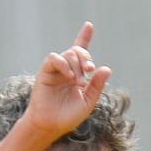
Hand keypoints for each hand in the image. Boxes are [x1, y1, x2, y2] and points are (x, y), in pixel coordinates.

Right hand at [25, 22, 112, 139]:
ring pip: (68, 54)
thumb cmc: (68, 116)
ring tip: (78, 82)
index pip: (80, 52)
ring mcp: (55, 70)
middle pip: (77, 51)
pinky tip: (69, 76)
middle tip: (89, 71)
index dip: (84, 37)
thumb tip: (106, 68)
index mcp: (77, 74)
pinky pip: (54, 58)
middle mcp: (66, 69)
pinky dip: (63, 64)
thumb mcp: (88, 101)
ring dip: (76, 65)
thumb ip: (96, 85)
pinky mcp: (45, 72)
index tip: (89, 25)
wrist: (51, 125)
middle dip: (85, 58)